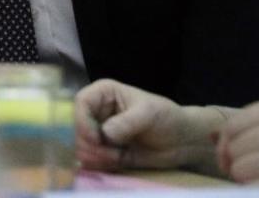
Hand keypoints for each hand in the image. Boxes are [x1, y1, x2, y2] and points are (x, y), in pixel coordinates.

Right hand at [75, 79, 217, 171]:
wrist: (182, 142)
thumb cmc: (167, 118)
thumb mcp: (149, 114)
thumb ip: (126, 122)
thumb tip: (104, 135)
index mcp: (103, 93)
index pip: (80, 102)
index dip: (83, 121)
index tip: (97, 138)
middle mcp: (96, 111)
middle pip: (76, 127)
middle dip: (90, 144)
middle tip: (111, 155)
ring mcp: (98, 132)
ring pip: (80, 145)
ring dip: (95, 156)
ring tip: (117, 158)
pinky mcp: (103, 151)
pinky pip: (90, 159)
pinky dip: (99, 164)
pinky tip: (116, 163)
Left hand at [217, 96, 258, 183]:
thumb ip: (249, 125)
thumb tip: (212, 138)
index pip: (232, 126)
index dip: (223, 143)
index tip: (228, 153)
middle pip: (233, 149)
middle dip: (236, 161)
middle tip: (253, 166)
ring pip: (240, 170)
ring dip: (247, 178)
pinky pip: (254, 188)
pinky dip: (257, 189)